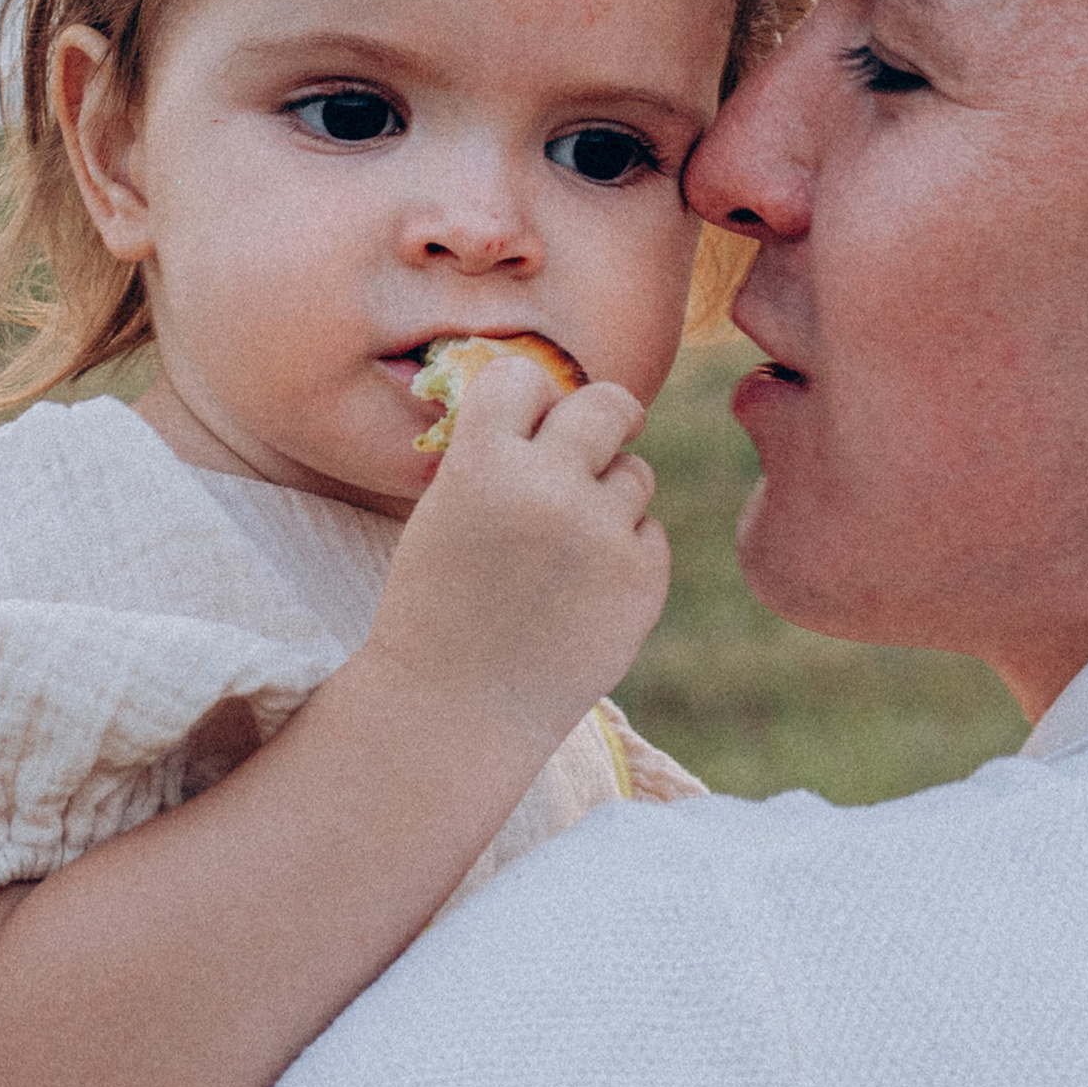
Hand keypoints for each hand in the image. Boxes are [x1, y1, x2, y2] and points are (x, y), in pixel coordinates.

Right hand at [363, 350, 668, 760]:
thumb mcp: (444, 513)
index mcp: (481, 463)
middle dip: (605, 416)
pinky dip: (623, 552)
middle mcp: (547, 488)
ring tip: (563, 550)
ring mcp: (601, 534)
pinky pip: (649, 532)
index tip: (530, 415)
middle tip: (604, 433)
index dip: (528, 396)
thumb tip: (561, 406)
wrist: (454, 709)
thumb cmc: (439, 608)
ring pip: (634, 473)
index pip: (523, 377)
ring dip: (608, 496)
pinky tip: (580, 592)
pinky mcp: (641, 579)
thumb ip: (498, 457)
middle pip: (607, 404)